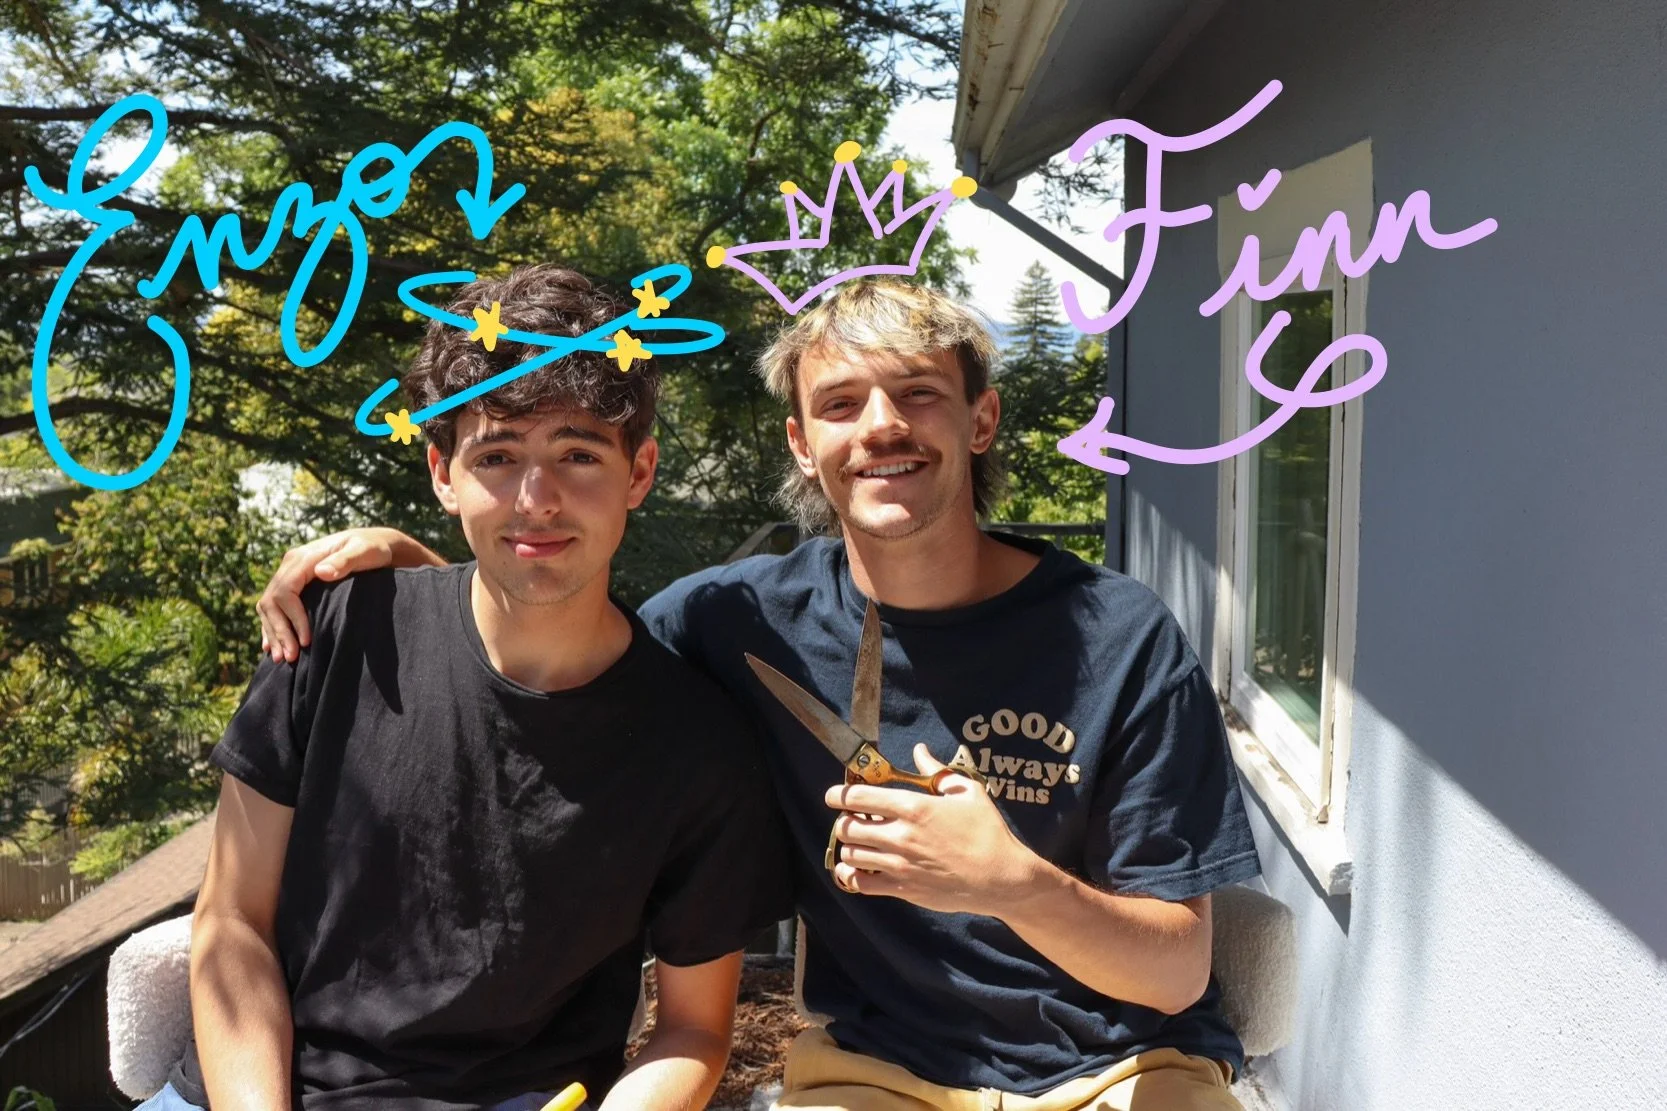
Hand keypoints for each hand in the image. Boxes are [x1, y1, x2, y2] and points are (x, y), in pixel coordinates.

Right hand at [256, 528, 414, 661]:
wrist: (371, 543)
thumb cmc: (371, 549)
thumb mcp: (364, 552)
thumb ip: (344, 561)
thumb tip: (322, 572)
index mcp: (303, 558)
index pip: (286, 591)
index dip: (293, 618)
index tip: (306, 641)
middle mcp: (290, 565)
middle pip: (272, 601)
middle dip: (280, 631)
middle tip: (291, 658)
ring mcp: (288, 574)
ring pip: (268, 606)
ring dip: (273, 633)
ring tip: (281, 659)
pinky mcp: (292, 584)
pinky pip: (272, 607)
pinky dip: (271, 626)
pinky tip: (271, 646)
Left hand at [825, 744, 1040, 915]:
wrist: (1001, 877)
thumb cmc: (987, 832)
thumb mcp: (967, 793)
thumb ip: (936, 771)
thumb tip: (919, 750)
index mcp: (913, 807)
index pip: (859, 796)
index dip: (838, 794)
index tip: (833, 795)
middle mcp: (900, 835)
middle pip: (847, 826)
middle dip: (844, 820)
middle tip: (852, 819)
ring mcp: (899, 864)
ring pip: (850, 854)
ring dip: (850, 846)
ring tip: (859, 842)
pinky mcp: (902, 889)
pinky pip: (860, 884)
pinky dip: (852, 876)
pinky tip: (858, 869)